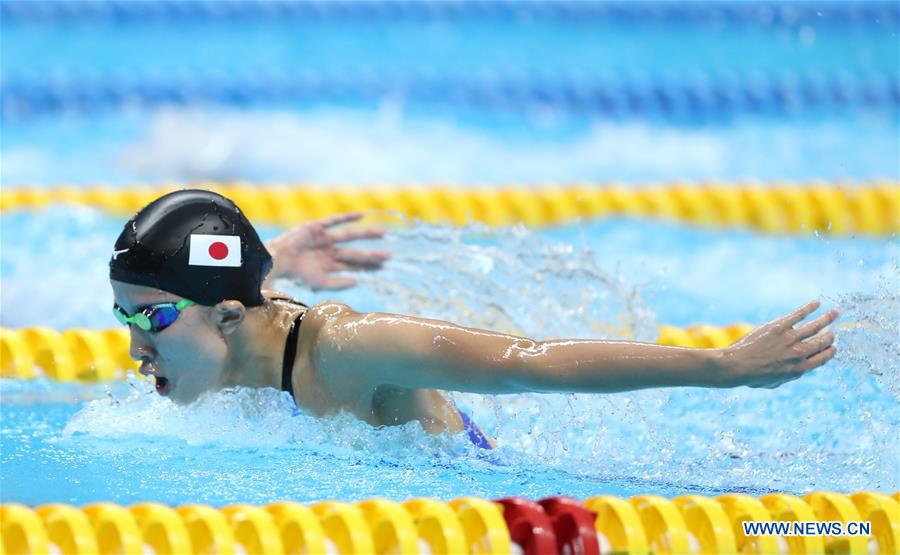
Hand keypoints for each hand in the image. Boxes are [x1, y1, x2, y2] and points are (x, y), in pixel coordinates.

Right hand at [264, 213, 389, 290]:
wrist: (277, 261)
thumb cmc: (295, 275)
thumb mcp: (319, 282)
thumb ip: (338, 284)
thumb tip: (358, 282)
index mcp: (329, 265)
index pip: (353, 266)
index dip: (368, 266)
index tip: (384, 266)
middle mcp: (329, 251)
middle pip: (354, 253)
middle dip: (371, 254)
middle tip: (389, 255)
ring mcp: (323, 239)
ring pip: (349, 236)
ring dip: (365, 234)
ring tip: (382, 233)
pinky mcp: (316, 227)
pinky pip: (335, 220)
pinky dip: (348, 217)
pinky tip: (363, 215)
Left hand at [718, 300, 837, 388]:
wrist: (737, 365)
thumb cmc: (752, 376)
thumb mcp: (775, 383)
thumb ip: (789, 376)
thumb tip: (796, 371)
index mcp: (800, 369)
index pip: (823, 358)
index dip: (830, 351)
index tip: (833, 347)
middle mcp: (799, 353)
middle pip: (822, 342)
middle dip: (829, 337)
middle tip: (831, 332)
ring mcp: (789, 338)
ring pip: (815, 326)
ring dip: (827, 318)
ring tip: (835, 313)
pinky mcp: (779, 326)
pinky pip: (799, 314)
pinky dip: (809, 307)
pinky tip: (817, 302)